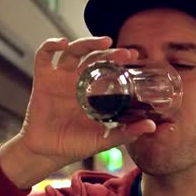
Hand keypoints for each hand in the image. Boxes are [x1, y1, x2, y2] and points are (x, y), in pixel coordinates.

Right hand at [0, 37, 155, 187]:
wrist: (47, 153)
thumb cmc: (74, 145)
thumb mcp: (103, 140)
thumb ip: (126, 132)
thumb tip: (152, 126)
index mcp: (93, 92)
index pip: (108, 68)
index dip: (119, 60)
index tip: (134, 56)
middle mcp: (78, 81)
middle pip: (93, 56)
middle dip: (108, 51)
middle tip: (124, 52)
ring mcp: (60, 78)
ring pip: (73, 51)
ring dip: (87, 43)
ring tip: (102, 42)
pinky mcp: (43, 79)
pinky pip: (44, 56)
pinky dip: (50, 45)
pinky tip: (61, 43)